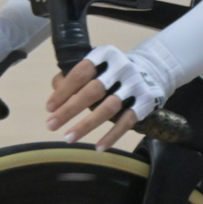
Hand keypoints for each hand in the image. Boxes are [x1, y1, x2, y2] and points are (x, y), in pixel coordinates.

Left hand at [45, 46, 162, 150]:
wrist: (153, 71)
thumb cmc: (113, 72)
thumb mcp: (96, 66)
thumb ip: (74, 77)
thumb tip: (55, 94)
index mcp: (104, 56)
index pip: (80, 73)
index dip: (63, 91)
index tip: (49, 108)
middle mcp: (121, 69)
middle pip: (93, 91)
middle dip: (69, 110)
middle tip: (51, 126)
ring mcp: (135, 86)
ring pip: (108, 108)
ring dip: (87, 125)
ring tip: (68, 138)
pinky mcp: (145, 102)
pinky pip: (127, 122)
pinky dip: (112, 136)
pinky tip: (98, 147)